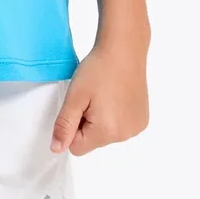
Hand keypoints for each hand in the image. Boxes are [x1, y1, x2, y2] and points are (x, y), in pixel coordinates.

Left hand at [51, 39, 148, 155]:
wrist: (123, 49)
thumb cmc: (97, 69)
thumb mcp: (74, 96)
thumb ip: (64, 125)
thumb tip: (56, 149)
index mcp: (107, 132)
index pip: (77, 147)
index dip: (73, 127)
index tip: (79, 105)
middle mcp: (125, 135)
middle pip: (93, 141)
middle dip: (87, 123)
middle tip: (90, 97)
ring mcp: (136, 128)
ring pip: (107, 134)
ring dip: (101, 120)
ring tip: (104, 93)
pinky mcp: (142, 120)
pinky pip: (121, 127)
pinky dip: (115, 115)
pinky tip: (116, 95)